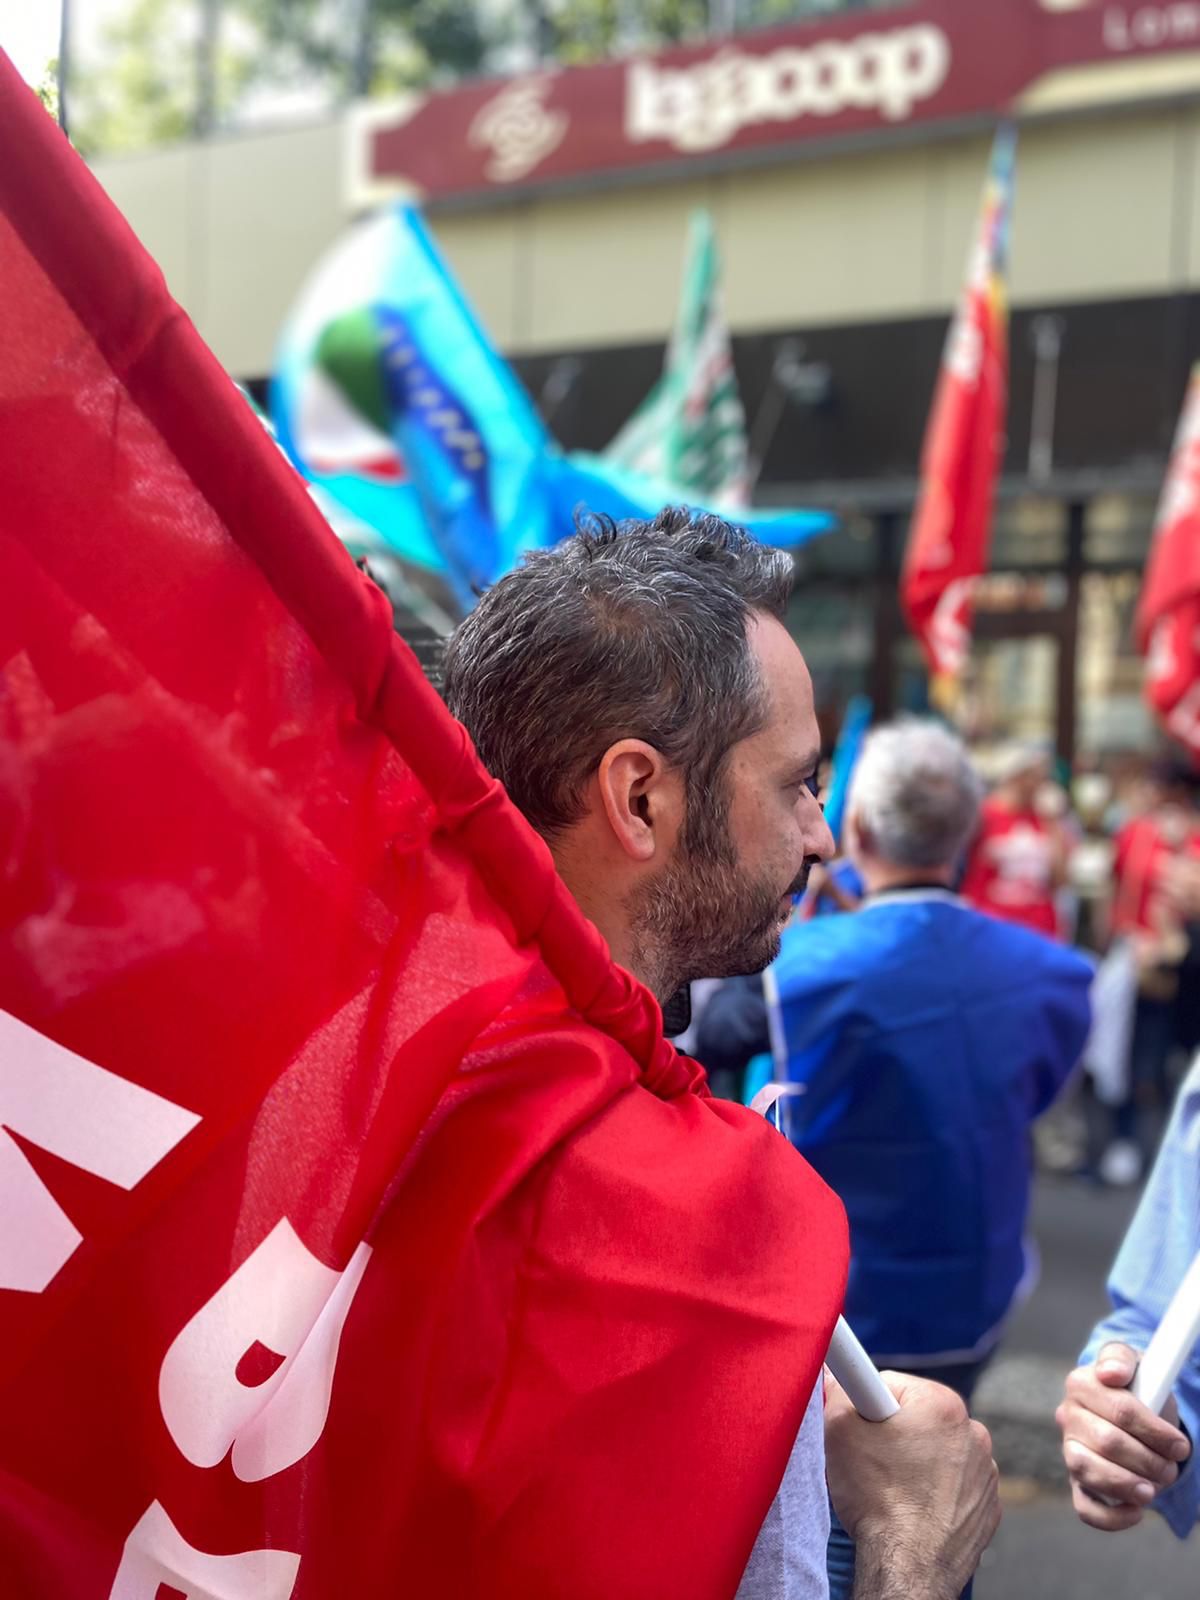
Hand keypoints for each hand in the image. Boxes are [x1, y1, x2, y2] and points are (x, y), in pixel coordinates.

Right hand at [825, 1370, 1000, 1599]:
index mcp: (943, 1404)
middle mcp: (973, 1433)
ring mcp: (985, 1473)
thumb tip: (835, 1375)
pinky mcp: (987, 1508)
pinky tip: (915, 1509)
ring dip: (918, 1463)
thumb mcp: (841, 1430)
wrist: (908, 1568)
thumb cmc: (878, 1500)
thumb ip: (837, 1391)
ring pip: (938, 1452)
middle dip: (895, 1433)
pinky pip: (955, 1485)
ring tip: (894, 1490)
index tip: (861, 1426)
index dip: (867, 1405)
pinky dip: (936, 1493)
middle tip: (873, 1461)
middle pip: (918, 1418)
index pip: (891, 1384)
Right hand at [1057, 1342, 1191, 1530]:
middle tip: (1171, 1467)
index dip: (1154, 1431)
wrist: (1136, 1417)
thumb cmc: (1139, 1389)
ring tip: (1154, 1488)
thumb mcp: (1138, 1365)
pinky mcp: (1077, 1483)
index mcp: (1080, 1383)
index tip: (1180, 1445)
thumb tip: (1111, 1373)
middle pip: (1106, 1442)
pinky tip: (1136, 1511)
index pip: (1118, 1408)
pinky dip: (1112, 1516)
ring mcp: (1069, 1451)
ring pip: (1087, 1471)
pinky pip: (1084, 1507)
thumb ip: (1122, 1358)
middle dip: (1148, 1459)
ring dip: (1128, 1484)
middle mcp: (1068, 1416)